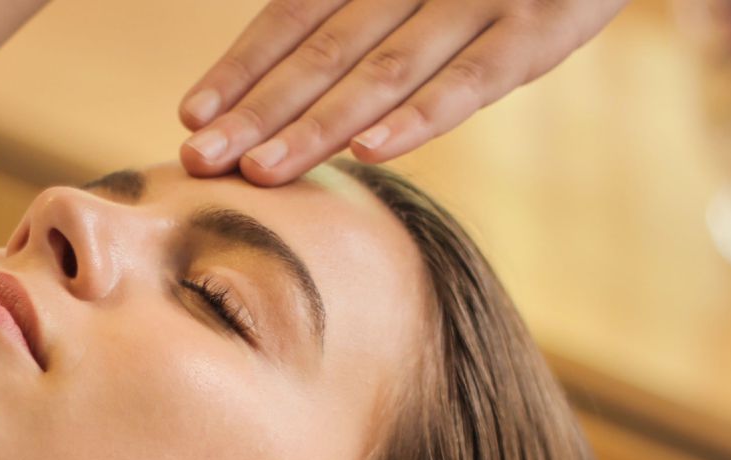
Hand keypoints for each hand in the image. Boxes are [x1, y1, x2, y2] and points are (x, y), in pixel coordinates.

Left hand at [177, 0, 627, 184]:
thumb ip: (363, 9)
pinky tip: (371, 153)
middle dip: (257, 110)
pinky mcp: (539, 27)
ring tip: (262, 172)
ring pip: (383, 71)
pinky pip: (472, 81)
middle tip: (201, 159)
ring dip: (319, 126)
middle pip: (324, 50)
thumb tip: (290, 84)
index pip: (295, 14)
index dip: (242, 67)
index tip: (191, 116)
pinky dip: (421, 116)